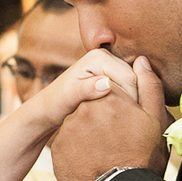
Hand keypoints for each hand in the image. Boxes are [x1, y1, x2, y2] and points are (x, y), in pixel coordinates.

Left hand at [21, 49, 140, 133]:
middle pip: (134, 81)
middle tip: (130, 124)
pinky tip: (120, 118)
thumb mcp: (68, 98)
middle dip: (134, 101)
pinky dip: (127, 103)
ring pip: (134, 86)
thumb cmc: (54, 105)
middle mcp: (105, 56)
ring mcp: (108, 66)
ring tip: (125, 122)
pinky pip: (128, 90)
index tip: (128, 122)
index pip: (129, 78)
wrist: (47, 110)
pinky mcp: (110, 76)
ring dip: (132, 103)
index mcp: (97, 57)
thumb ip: (86, 90)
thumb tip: (106, 84)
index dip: (132, 101)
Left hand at [52, 56, 172, 180]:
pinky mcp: (59, 146)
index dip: (129, 106)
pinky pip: (73, 141)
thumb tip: (140, 60)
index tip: (134, 123)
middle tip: (124, 139)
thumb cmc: (143, 157)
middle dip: (111, 117)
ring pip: (85, 123)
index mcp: (107, 95)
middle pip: (99, 105)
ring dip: (96, 132)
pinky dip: (84, 148)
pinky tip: (97, 160)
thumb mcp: (155, 119)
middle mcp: (83, 106)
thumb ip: (149, 86)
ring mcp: (68, 127)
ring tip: (112, 152)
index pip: (117, 89)